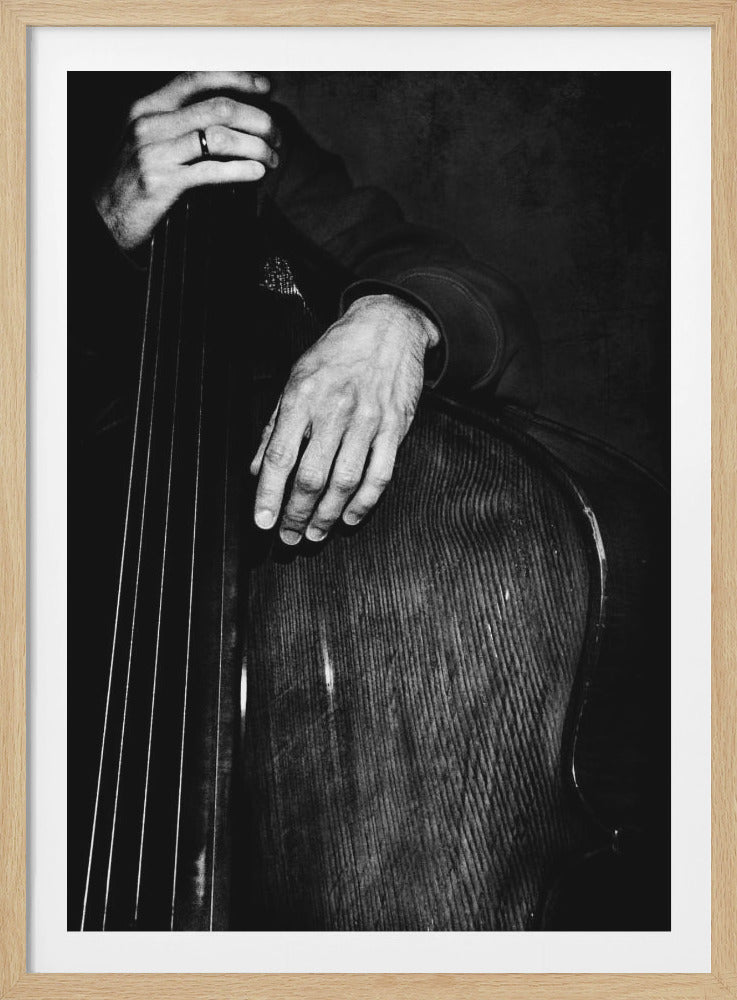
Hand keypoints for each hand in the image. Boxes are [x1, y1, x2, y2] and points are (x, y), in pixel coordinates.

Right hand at [94, 71, 279, 249]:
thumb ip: (177, 123)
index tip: (265, 89)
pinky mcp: (163, 182)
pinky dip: (241, 169)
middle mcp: (150, 123)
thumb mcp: (146, 140)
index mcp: (148, 107)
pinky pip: (212, 170)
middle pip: (219, 107)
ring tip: (272, 157)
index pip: (198, 79)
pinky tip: (257, 172)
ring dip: (256, 146)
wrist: (104, 218)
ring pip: (221, 137)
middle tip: (277, 135)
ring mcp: (156, 153)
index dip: (237, 79)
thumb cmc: (132, 179)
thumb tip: (227, 116)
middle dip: (258, 119)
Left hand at [250, 294, 439, 544]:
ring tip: (314, 533)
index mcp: (302, 397)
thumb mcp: (295, 379)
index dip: (269, 495)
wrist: (387, 326)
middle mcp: (334, 410)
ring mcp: (368, 421)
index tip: (262, 522)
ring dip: (327, 516)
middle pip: (312, 477)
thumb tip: (257, 469)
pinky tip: (350, 518)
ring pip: (345, 482)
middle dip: (296, 514)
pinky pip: (379, 474)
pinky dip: (364, 503)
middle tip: (287, 537)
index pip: (280, 456)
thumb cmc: (337, 353)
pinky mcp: (395, 428)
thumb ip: (275, 426)